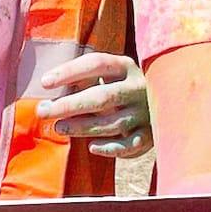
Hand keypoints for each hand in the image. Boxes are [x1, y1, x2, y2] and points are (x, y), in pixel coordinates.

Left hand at [35, 52, 149, 157]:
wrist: (167, 101)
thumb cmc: (121, 87)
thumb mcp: (110, 75)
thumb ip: (86, 78)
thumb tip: (47, 86)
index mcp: (126, 66)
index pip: (96, 64)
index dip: (69, 72)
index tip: (44, 82)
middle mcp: (138, 87)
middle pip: (102, 97)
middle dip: (69, 105)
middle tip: (43, 111)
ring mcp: (145, 112)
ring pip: (113, 123)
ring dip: (83, 127)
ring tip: (58, 127)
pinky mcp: (149, 134)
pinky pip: (129, 145)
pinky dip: (110, 148)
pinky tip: (92, 147)